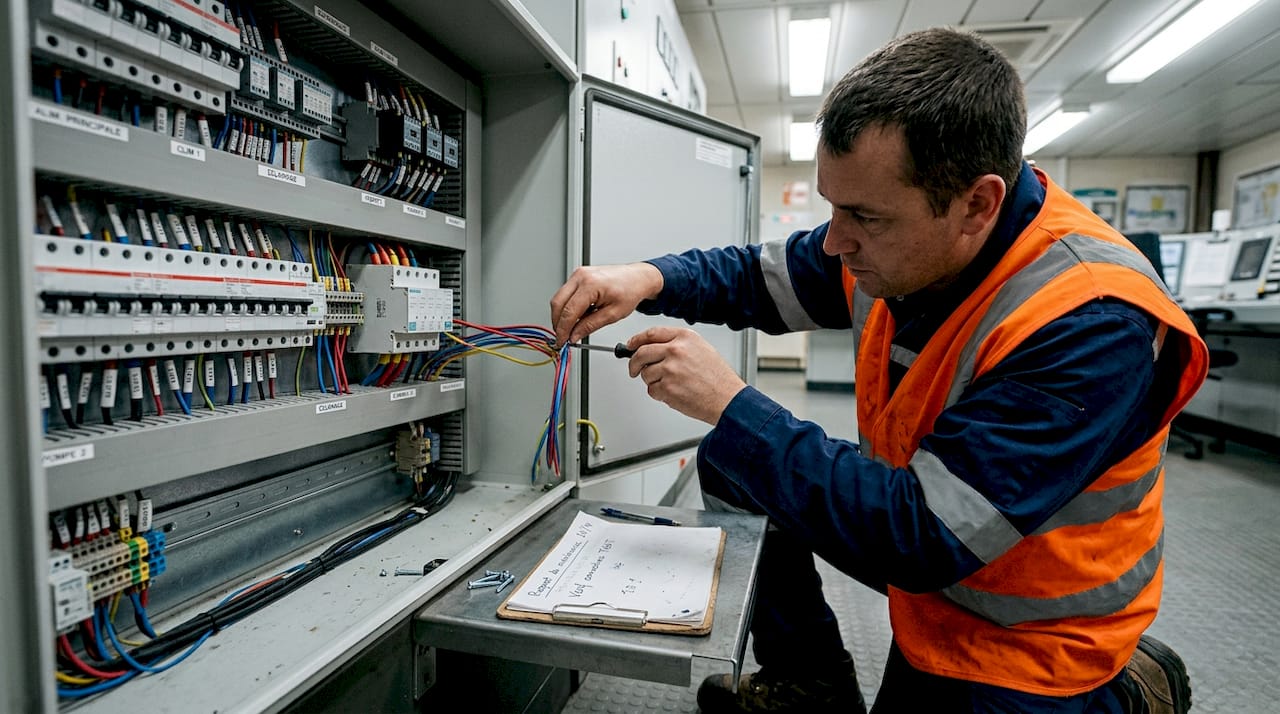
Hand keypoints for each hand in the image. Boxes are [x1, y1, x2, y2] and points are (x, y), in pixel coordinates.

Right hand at [550, 263, 663, 346]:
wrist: (637, 278)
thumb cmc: (630, 291)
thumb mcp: (613, 314)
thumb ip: (590, 326)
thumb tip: (574, 335)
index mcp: (590, 284)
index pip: (568, 311)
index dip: (563, 329)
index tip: (562, 341)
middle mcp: (581, 276)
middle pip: (558, 303)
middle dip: (558, 323)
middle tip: (563, 337)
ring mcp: (578, 274)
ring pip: (559, 298)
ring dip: (562, 315)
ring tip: (574, 327)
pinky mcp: (578, 275)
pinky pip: (565, 293)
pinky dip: (568, 307)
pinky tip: (578, 315)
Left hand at [627, 326, 746, 425]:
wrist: (727, 398)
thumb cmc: (717, 377)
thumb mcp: (701, 349)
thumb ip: (677, 344)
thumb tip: (653, 347)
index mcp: (684, 337)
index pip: (651, 334)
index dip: (637, 340)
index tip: (631, 345)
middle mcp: (675, 350)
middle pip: (641, 353)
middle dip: (634, 363)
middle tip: (634, 369)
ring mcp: (670, 369)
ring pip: (645, 374)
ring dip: (652, 381)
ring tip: (671, 384)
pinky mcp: (667, 388)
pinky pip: (651, 390)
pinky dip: (659, 394)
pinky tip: (674, 393)